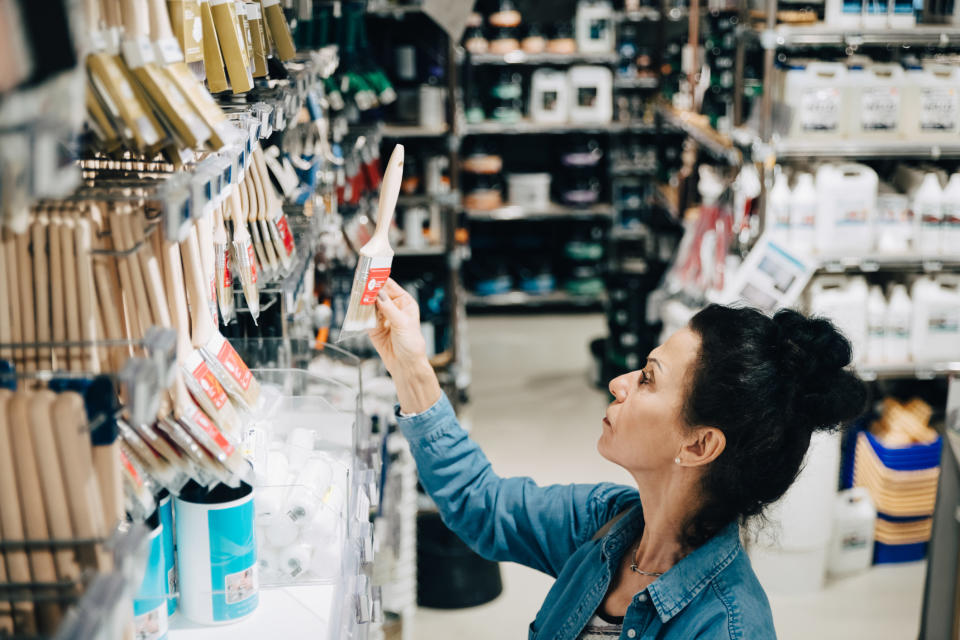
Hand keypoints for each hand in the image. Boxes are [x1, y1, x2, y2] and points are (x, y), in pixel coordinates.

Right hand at [368, 278, 441, 413]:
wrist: (405, 365)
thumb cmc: (411, 344)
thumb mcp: (402, 323)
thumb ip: (388, 308)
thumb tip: (378, 293)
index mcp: (404, 302)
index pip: (390, 286)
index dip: (380, 278)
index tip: (370, 273)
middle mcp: (393, 307)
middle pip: (377, 293)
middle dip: (368, 289)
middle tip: (359, 284)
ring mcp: (382, 317)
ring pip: (369, 304)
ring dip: (362, 301)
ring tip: (356, 296)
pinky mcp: (373, 327)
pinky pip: (364, 317)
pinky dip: (359, 313)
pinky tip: (356, 309)